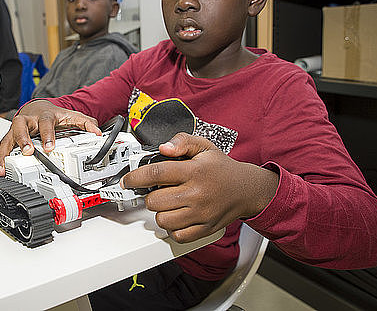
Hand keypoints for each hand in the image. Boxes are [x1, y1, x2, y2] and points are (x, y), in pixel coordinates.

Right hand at [0, 100, 101, 175]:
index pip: (45, 123)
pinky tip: (0, 171)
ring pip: (8, 138)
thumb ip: (86, 123)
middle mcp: (28, 120)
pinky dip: (1, 159)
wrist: (38, 107)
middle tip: (27, 151)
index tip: (49, 147)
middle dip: (23, 139)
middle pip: (21, 126)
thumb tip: (98, 133)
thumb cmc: (53, 115)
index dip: (47, 135)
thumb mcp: (72, 116)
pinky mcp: (10, 137)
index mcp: (44, 116)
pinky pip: (3, 147)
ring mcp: (17, 129)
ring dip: (6, 153)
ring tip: (5, 168)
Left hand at [121, 132, 278, 242]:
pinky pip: (177, 235)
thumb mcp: (204, 146)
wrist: (247, 189)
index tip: (129, 180)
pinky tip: (177, 215)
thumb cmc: (222, 169)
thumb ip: (182, 141)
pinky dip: (173, 228)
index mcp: (195, 171)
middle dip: (151, 194)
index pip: (157, 173)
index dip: (136, 177)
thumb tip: (163, 148)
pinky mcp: (205, 229)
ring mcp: (201, 214)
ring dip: (161, 212)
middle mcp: (198, 194)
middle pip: (155, 201)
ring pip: (162, 220)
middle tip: (158, 189)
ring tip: (169, 202)